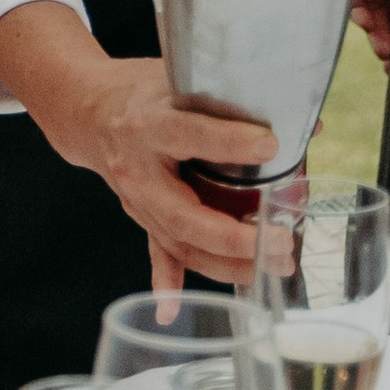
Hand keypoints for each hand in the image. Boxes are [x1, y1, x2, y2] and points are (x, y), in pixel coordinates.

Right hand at [0, 3, 275, 297]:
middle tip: (281, 240)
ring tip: (273, 265)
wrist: (86, 111)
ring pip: (181, 243)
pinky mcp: (140, 216)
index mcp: (149, 124)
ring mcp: (136, 200)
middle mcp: (139, 170)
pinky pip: (157, 252)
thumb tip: (303, 123)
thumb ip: (233, 100)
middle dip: (236, 236)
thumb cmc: (140, 89)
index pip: (191, 135)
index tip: (273, 145)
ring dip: (227, 262)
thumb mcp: (178, 78)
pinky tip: (172, 311)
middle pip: (186, 214)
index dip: (231, 143)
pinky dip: (166, 282)